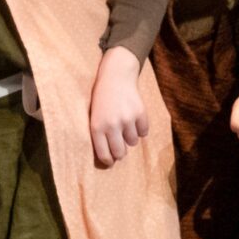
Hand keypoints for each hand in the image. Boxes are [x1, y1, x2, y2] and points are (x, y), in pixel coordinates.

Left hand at [88, 46, 148, 166]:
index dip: (108, 161)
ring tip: (125, 124)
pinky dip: (140, 128)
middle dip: (120, 152)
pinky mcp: (140, 113)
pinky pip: (144, 132)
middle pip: (120, 153)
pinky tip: (134, 119)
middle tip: (120, 146)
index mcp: (97, 127)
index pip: (104, 155)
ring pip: (133, 142)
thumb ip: (100, 135)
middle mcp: (112, 125)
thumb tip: (110, 158)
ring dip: (130, 137)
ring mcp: (127, 119)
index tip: (111, 161)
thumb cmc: (102, 99)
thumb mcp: (94, 117)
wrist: (115, 77)